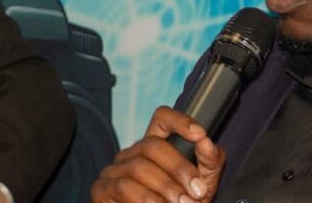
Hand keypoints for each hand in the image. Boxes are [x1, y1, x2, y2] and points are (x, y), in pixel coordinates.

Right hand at [91, 106, 225, 202]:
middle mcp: (132, 152)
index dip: (179, 121)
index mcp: (156, 145)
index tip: (200, 134)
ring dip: (166, 188)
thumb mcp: (202, 183)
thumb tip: (207, 142)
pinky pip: (123, 187)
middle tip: (198, 192)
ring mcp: (114, 170)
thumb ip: (209, 162)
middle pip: (152, 145)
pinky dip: (147, 200)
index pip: (162, 118)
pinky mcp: (102, 189)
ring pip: (138, 168)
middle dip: (179, 168)